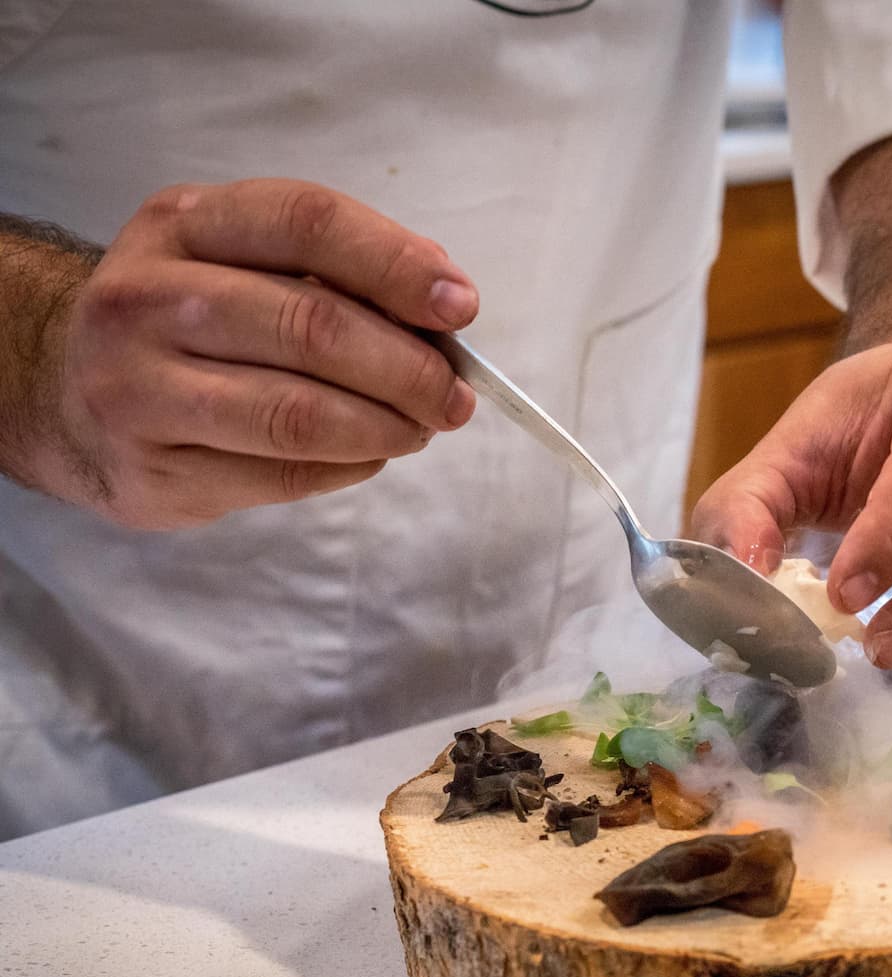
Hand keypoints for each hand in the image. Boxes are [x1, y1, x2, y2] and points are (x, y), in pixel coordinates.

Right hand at [34, 179, 477, 528]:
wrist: (66, 392)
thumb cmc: (189, 321)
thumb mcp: (242, 262)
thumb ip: (337, 270)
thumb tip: (444, 299)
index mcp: (182, 224)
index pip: (307, 223)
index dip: (396, 265)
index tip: (461, 307)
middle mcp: (145, 298)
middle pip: (312, 326)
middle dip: (409, 368)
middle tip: (455, 396)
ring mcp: (137, 387)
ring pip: (298, 414)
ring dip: (386, 426)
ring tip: (420, 427)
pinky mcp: (151, 469)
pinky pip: (283, 473)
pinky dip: (350, 466)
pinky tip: (368, 454)